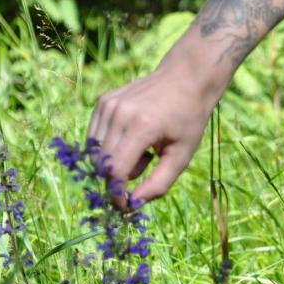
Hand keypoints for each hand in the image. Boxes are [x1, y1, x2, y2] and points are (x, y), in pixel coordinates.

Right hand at [87, 56, 221, 203]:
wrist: (185, 77)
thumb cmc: (188, 119)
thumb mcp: (182, 156)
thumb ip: (159, 184)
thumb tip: (133, 203)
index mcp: (141, 126)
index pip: (116, 172)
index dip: (117, 195)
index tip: (125, 206)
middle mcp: (119, 113)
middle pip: (102, 165)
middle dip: (116, 181)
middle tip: (142, 173)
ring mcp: (107, 105)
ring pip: (95, 153)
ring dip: (114, 163)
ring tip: (142, 153)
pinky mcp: (102, 102)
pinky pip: (95, 138)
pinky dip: (110, 148)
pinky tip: (133, 140)